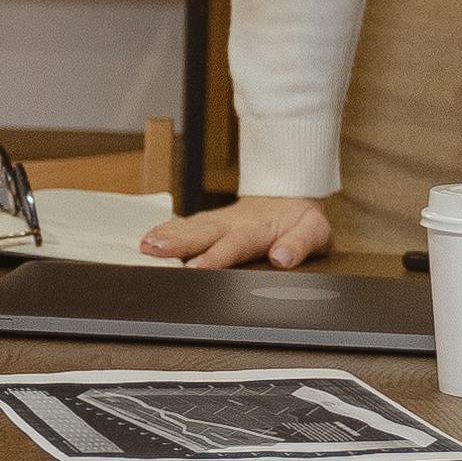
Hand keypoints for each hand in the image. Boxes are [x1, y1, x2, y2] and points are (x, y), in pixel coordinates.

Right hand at [136, 194, 331, 269]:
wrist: (292, 192)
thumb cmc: (301, 218)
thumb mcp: (315, 230)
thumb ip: (300, 243)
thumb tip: (282, 258)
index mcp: (259, 229)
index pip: (235, 244)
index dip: (215, 256)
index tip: (196, 268)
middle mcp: (234, 223)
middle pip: (204, 233)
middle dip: (178, 243)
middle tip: (154, 251)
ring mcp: (220, 220)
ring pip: (191, 226)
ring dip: (167, 235)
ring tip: (145, 245)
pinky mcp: (211, 220)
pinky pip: (187, 224)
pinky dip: (166, 229)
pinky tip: (148, 237)